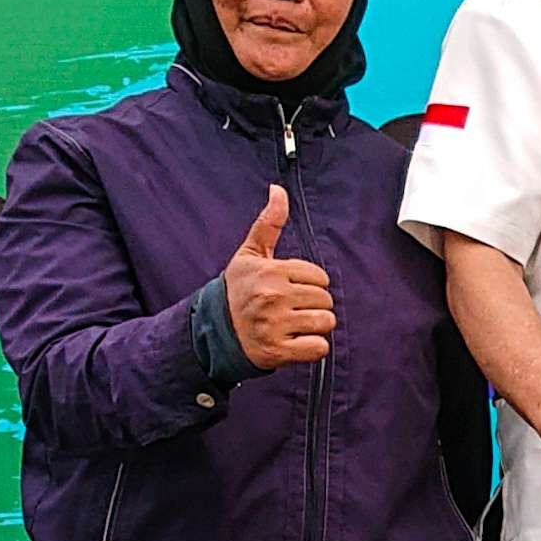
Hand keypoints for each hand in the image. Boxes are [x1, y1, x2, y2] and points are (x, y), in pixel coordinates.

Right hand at [224, 184, 334, 370]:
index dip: (310, 283)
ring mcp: (275, 325)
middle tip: (293, 308)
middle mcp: (273, 297)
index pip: (319, 277)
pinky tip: (296, 341)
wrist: (215, 329)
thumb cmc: (238, 289)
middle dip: (314, 304)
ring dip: (316, 326)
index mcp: (271, 272)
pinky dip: (313, 347)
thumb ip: (269, 222)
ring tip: (295, 324)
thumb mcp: (250, 253)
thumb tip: (278, 189)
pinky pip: (319, 348)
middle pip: (326, 300)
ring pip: (326, 323)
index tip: (292, 288)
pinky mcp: (278, 351)